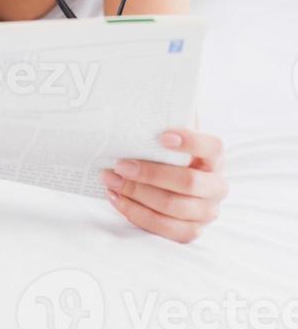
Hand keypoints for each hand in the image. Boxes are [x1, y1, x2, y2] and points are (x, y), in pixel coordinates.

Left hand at [101, 128, 228, 242]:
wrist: (175, 182)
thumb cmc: (169, 153)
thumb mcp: (172, 134)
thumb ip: (166, 118)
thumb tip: (145, 97)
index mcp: (215, 158)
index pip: (212, 147)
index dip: (190, 141)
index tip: (161, 136)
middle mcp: (217, 187)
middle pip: (188, 182)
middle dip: (150, 174)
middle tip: (120, 164)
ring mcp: (206, 212)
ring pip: (172, 207)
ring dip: (137, 194)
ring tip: (111, 180)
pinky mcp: (190, 231)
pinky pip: (163, 228)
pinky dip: (136, 213)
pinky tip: (117, 198)